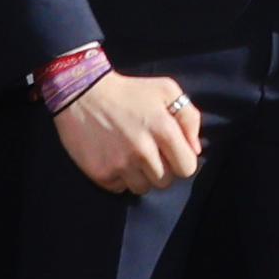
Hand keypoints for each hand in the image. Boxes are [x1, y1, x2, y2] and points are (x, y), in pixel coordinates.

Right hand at [53, 70, 203, 197]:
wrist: (83, 93)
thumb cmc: (130, 91)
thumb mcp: (167, 90)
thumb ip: (189, 117)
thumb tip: (195, 150)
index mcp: (163, 129)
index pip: (187, 168)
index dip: (182, 161)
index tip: (172, 153)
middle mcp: (143, 150)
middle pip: (165, 182)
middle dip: (162, 170)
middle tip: (150, 153)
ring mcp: (120, 163)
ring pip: (143, 189)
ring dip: (141, 177)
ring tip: (133, 156)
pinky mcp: (100, 173)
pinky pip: (120, 188)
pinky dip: (120, 178)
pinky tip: (115, 159)